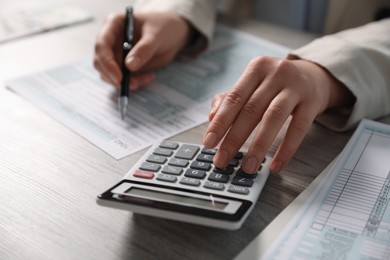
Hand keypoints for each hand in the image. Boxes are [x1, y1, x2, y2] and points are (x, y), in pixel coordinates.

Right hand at [94, 11, 193, 89]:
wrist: (173, 33)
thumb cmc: (163, 27)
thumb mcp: (156, 36)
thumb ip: (144, 50)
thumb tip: (129, 66)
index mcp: (114, 24)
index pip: (102, 45)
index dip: (107, 62)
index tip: (119, 77)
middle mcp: (111, 40)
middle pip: (101, 62)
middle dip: (114, 76)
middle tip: (133, 84)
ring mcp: (116, 54)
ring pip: (110, 74)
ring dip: (126, 82)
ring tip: (147, 78)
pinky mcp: (124, 66)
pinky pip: (123, 79)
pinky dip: (135, 82)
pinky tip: (149, 77)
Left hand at [203, 56, 353, 172]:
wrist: (315, 76)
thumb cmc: (275, 84)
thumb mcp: (253, 84)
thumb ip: (230, 99)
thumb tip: (211, 117)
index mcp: (257, 68)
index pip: (234, 97)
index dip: (220, 122)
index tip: (208, 143)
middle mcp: (276, 73)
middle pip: (251, 109)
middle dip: (234, 138)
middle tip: (222, 160)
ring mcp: (296, 87)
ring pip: (273, 118)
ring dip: (258, 145)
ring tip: (248, 166)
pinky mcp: (312, 102)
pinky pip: (299, 128)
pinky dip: (286, 149)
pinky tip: (276, 165)